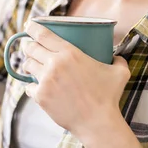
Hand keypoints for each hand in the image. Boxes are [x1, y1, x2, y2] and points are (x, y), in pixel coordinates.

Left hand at [22, 21, 130, 142]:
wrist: (98, 123)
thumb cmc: (108, 97)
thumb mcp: (119, 72)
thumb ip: (118, 59)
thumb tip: (117, 55)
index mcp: (70, 53)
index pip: (43, 34)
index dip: (32, 27)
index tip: (29, 24)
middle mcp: (54, 64)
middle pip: (31, 47)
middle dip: (29, 45)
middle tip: (31, 47)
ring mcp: (46, 80)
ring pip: (27, 65)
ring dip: (28, 64)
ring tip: (32, 66)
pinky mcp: (41, 96)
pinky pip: (28, 86)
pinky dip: (31, 86)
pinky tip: (36, 87)